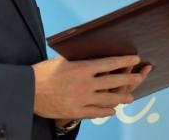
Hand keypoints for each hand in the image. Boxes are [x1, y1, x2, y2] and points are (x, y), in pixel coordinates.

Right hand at [32, 55, 151, 119]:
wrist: (28, 91)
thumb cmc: (45, 72)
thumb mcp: (65, 60)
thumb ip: (82, 59)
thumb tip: (97, 54)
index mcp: (83, 68)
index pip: (110, 63)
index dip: (125, 60)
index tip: (136, 58)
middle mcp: (85, 84)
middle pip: (114, 81)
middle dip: (130, 79)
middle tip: (140, 77)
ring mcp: (82, 99)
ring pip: (108, 99)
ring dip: (122, 98)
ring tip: (131, 98)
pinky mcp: (76, 111)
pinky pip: (96, 113)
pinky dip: (106, 111)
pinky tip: (112, 110)